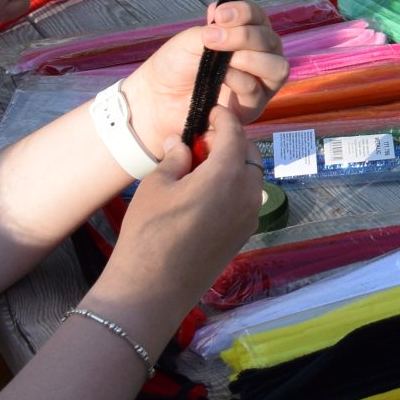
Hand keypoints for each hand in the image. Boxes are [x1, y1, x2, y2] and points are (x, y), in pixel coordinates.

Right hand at [93, 105, 265, 319]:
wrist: (152, 288)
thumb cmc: (149, 231)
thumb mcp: (157, 185)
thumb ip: (176, 158)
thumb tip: (182, 143)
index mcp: (228, 174)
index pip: (234, 133)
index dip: (223, 118)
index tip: (212, 111)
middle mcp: (248, 193)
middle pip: (248, 154)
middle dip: (230, 142)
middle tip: (201, 142)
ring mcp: (250, 216)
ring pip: (250, 177)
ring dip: (232, 166)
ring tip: (200, 168)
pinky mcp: (244, 234)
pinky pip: (246, 199)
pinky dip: (233, 187)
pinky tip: (205, 193)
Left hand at [114, 1, 289, 147]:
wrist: (156, 98)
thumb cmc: (175, 65)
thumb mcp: (192, 40)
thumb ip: (214, 28)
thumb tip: (221, 9)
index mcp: (247, 37)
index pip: (259, 19)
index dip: (245, 12)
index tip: (219, 14)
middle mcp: (259, 57)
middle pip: (272, 41)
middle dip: (245, 36)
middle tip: (211, 38)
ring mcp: (259, 83)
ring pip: (277, 67)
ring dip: (251, 58)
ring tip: (224, 59)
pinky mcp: (252, 107)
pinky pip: (258, 91)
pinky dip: (241, 80)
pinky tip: (222, 77)